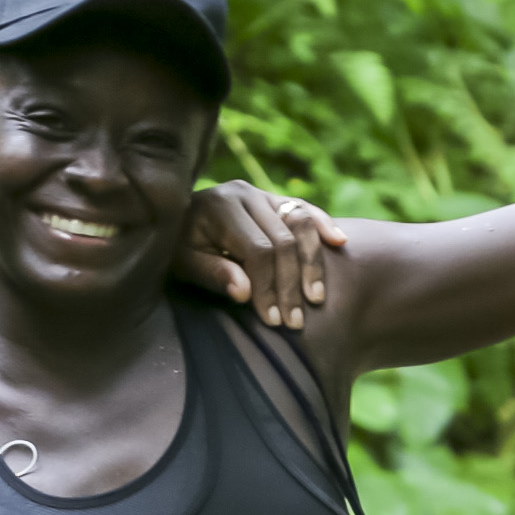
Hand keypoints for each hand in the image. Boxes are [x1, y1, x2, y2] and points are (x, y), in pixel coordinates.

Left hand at [189, 180, 346, 330]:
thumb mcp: (183, 263)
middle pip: (283, 240)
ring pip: (300, 223)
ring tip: (317, 298)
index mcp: (220, 207)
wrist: (175, 219)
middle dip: (291, 284)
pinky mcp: (275, 199)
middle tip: (295, 321)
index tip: (272, 319)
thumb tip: (244, 292)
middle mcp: (244, 194)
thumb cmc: (178, 247)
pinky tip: (340, 243)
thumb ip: (212, 274)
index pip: (257, 250)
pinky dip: (324, 225)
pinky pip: (305, 210)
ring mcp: (262, 194)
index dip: (268, 286)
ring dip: (313, 262)